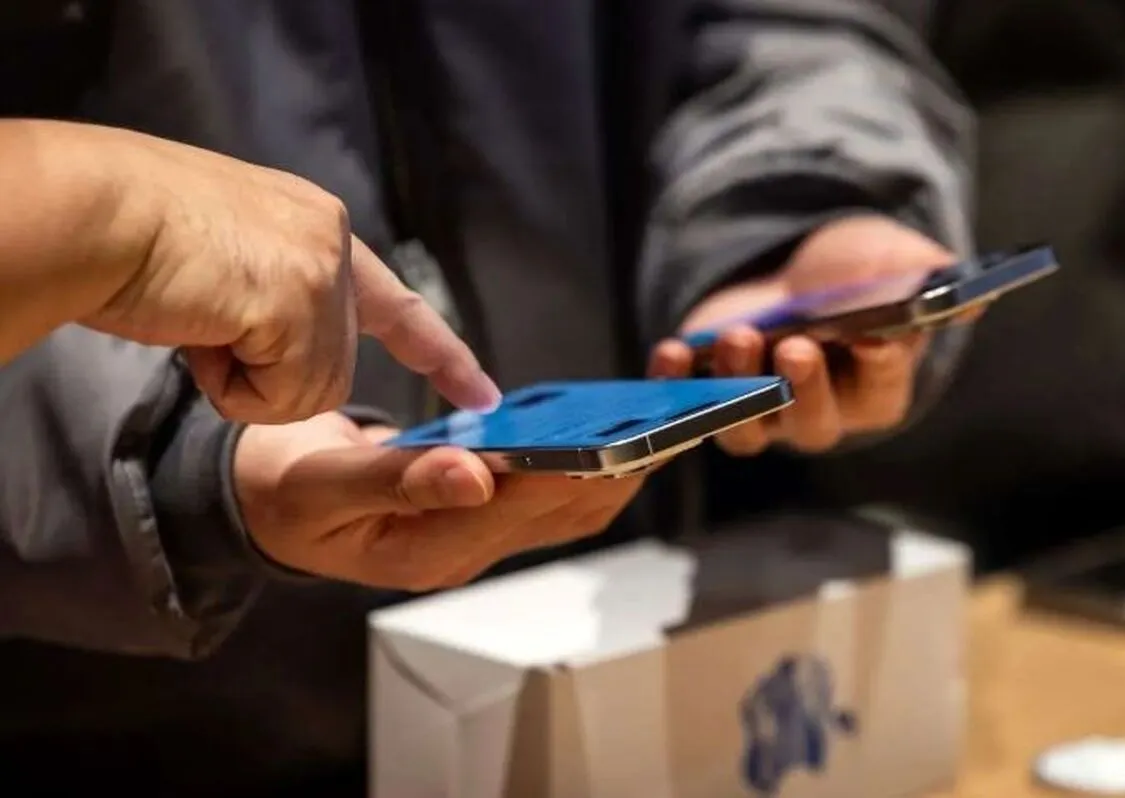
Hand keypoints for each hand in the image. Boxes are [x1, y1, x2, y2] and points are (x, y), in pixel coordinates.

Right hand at [76, 124, 498, 422]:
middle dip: (269, 372)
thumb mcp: (229, 257)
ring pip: (310, 391)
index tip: (481, 394)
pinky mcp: (302, 302)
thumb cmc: (133, 235)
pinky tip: (202, 334)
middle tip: (208, 325)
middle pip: (332, 368)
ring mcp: (323, 271)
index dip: (438, 353)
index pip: (396, 304)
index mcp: (317, 226)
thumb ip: (275, 289)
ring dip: (246, 380)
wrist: (94, 212)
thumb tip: (281, 334)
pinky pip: (284, 399)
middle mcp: (333, 242)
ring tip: (200, 324)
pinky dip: (233, 389)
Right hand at [234, 413, 646, 589]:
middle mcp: (460, 551)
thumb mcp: (319, 484)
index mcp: (423, 553)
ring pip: (561, 508)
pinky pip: (542, 491)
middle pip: (557, 513)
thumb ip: (393, 481)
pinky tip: (601, 425)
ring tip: (655, 421)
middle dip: (614, 470)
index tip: (620, 440)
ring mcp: (471, 535)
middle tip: (669, 422)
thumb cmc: (282, 491)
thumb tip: (473, 474)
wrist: (263, 501)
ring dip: (609, 468)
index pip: (515, 510)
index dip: (570, 473)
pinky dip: (577, 460)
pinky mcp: (476, 513)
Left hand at [650, 214, 964, 454]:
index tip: (874, 339)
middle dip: (803, 388)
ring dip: (739, 387)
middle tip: (796, 349)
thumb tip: (970, 299)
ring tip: (738, 336)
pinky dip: (677, 382)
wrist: (795, 269)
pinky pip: (689, 403)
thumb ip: (929, 279)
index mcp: (874, 392)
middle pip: (811, 424)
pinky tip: (673, 349)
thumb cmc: (857, 272)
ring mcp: (760, 410)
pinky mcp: (710, 392)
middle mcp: (817, 414)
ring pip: (746, 426)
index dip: (878, 369)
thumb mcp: (896, 261)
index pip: (880, 394)